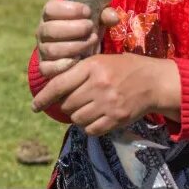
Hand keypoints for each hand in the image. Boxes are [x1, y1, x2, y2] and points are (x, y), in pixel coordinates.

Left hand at [31, 53, 180, 135]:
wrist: (154, 81)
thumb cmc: (124, 68)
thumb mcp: (102, 60)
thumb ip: (80, 72)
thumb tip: (55, 90)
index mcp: (93, 66)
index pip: (59, 84)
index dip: (43, 97)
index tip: (34, 106)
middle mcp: (99, 85)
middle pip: (67, 104)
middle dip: (67, 104)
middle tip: (76, 100)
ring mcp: (108, 103)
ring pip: (76, 118)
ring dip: (77, 116)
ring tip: (87, 108)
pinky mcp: (116, 119)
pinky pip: (90, 129)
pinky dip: (88, 126)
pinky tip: (95, 117)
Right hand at [35, 0, 118, 78]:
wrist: (82, 50)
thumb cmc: (89, 28)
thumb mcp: (97, 18)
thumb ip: (105, 14)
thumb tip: (113, 17)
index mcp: (51, 14)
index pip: (50, 8)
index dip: (69, 9)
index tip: (88, 11)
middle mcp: (43, 31)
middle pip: (50, 29)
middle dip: (73, 28)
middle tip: (91, 27)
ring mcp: (43, 50)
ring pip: (51, 49)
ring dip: (74, 46)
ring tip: (92, 41)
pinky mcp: (45, 67)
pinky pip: (47, 68)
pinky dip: (64, 65)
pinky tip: (81, 59)